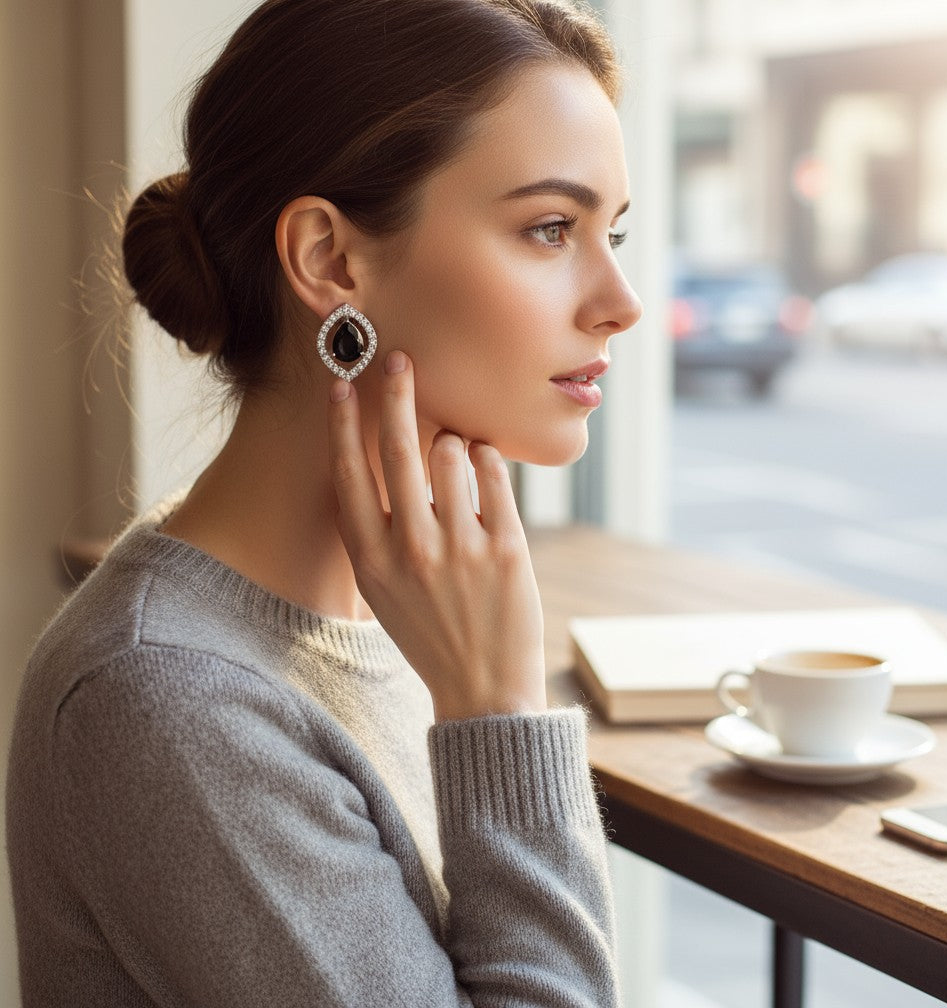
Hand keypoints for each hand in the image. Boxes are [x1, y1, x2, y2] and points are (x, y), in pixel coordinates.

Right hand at [327, 350, 546, 720]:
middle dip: (397, 393)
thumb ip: (375, 531)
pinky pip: (494, 473)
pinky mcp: (506, 547)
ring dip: (454, 440)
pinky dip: (488, 458)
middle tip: (400, 358)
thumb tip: (379, 460)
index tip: (342, 384)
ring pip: (451, 452)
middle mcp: (411, 548)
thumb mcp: (383, 590)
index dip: (342, 425)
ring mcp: (460, 547)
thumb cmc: (428, 630)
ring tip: (457, 454)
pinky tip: (484, 463)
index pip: (348, 475)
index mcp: (372, 559)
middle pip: (397, 450)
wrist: (483, 687)